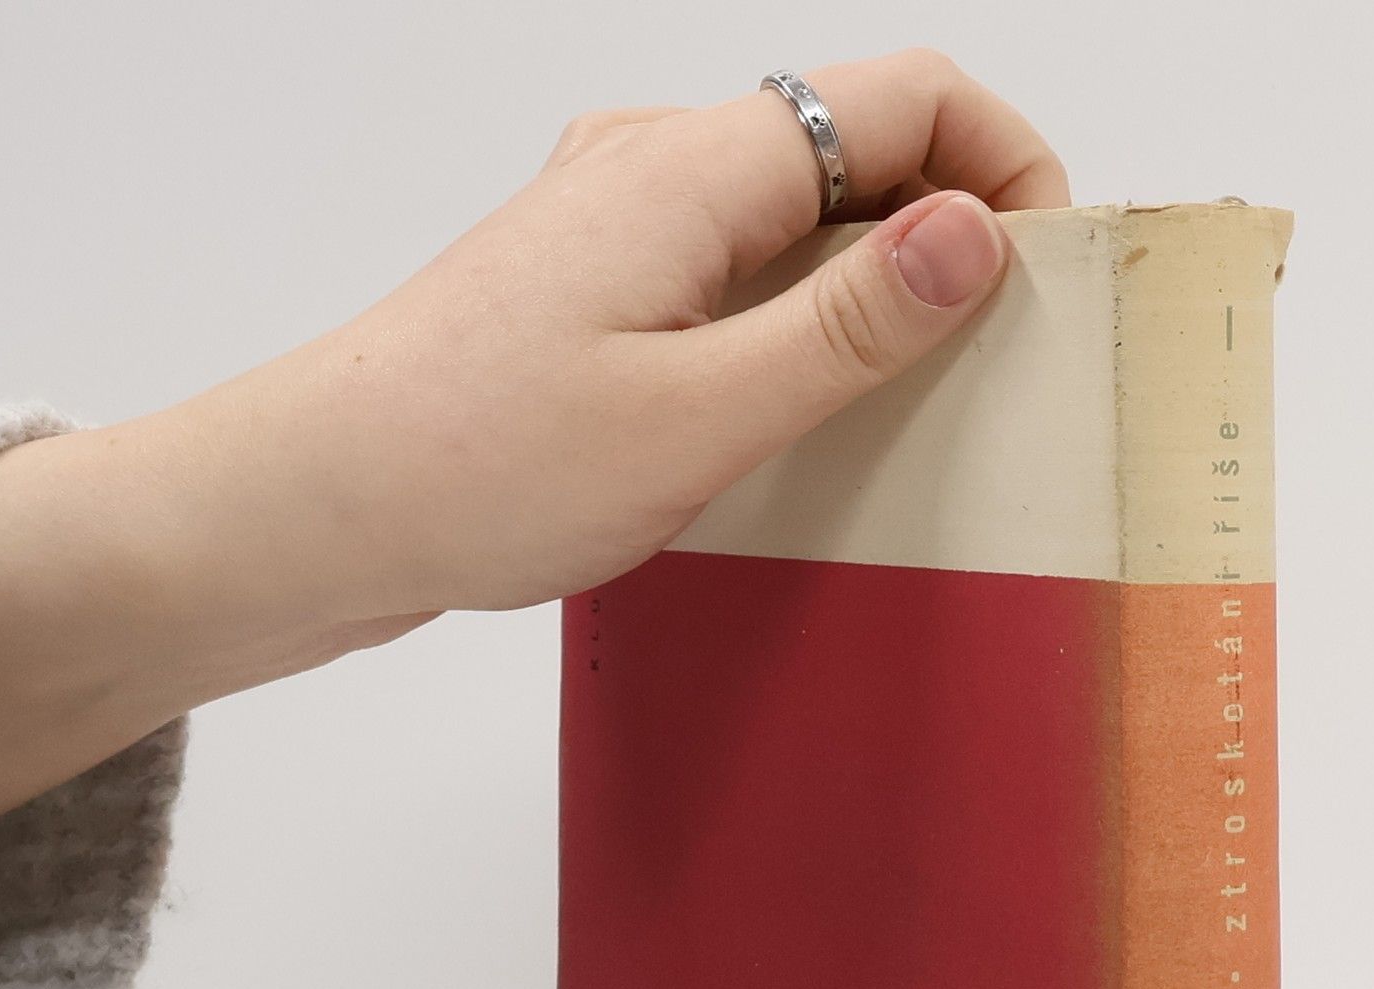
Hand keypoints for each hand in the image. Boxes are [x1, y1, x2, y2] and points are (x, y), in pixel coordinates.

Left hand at [0, 50, 1068, 822]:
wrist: (323, 508)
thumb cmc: (485, 466)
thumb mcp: (702, 413)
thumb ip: (848, 324)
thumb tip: (978, 233)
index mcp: (695, 166)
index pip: (908, 95)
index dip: (1007, 163)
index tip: (1050, 279)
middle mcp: (659, 164)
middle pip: (861, 147)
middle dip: (957, 234)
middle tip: (1002, 365)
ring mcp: (624, 222)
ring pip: (802, 216)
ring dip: (878, 291)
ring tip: (914, 410)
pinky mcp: (604, 287)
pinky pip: (741, 272)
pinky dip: (803, 326)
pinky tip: (807, 422)